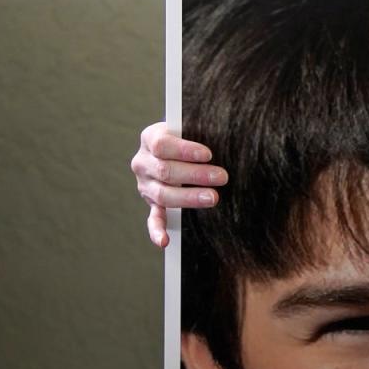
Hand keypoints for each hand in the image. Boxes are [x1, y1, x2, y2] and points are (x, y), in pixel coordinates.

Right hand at [130, 122, 227, 248]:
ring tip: (213, 198)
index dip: (185, 150)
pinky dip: (157, 231)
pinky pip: (153, 218)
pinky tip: (164, 242)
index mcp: (150, 138)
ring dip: (188, 198)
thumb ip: (198, 130)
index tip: (208, 154)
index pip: (162, 145)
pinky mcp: (152, 204)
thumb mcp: (188, 127)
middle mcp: (143, 162)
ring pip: (163, 194)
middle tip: (221, 177)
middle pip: (165, 171)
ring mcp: (145, 185)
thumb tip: (225, 135)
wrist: (174, 147)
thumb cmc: (188, 135)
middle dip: (195, 175)